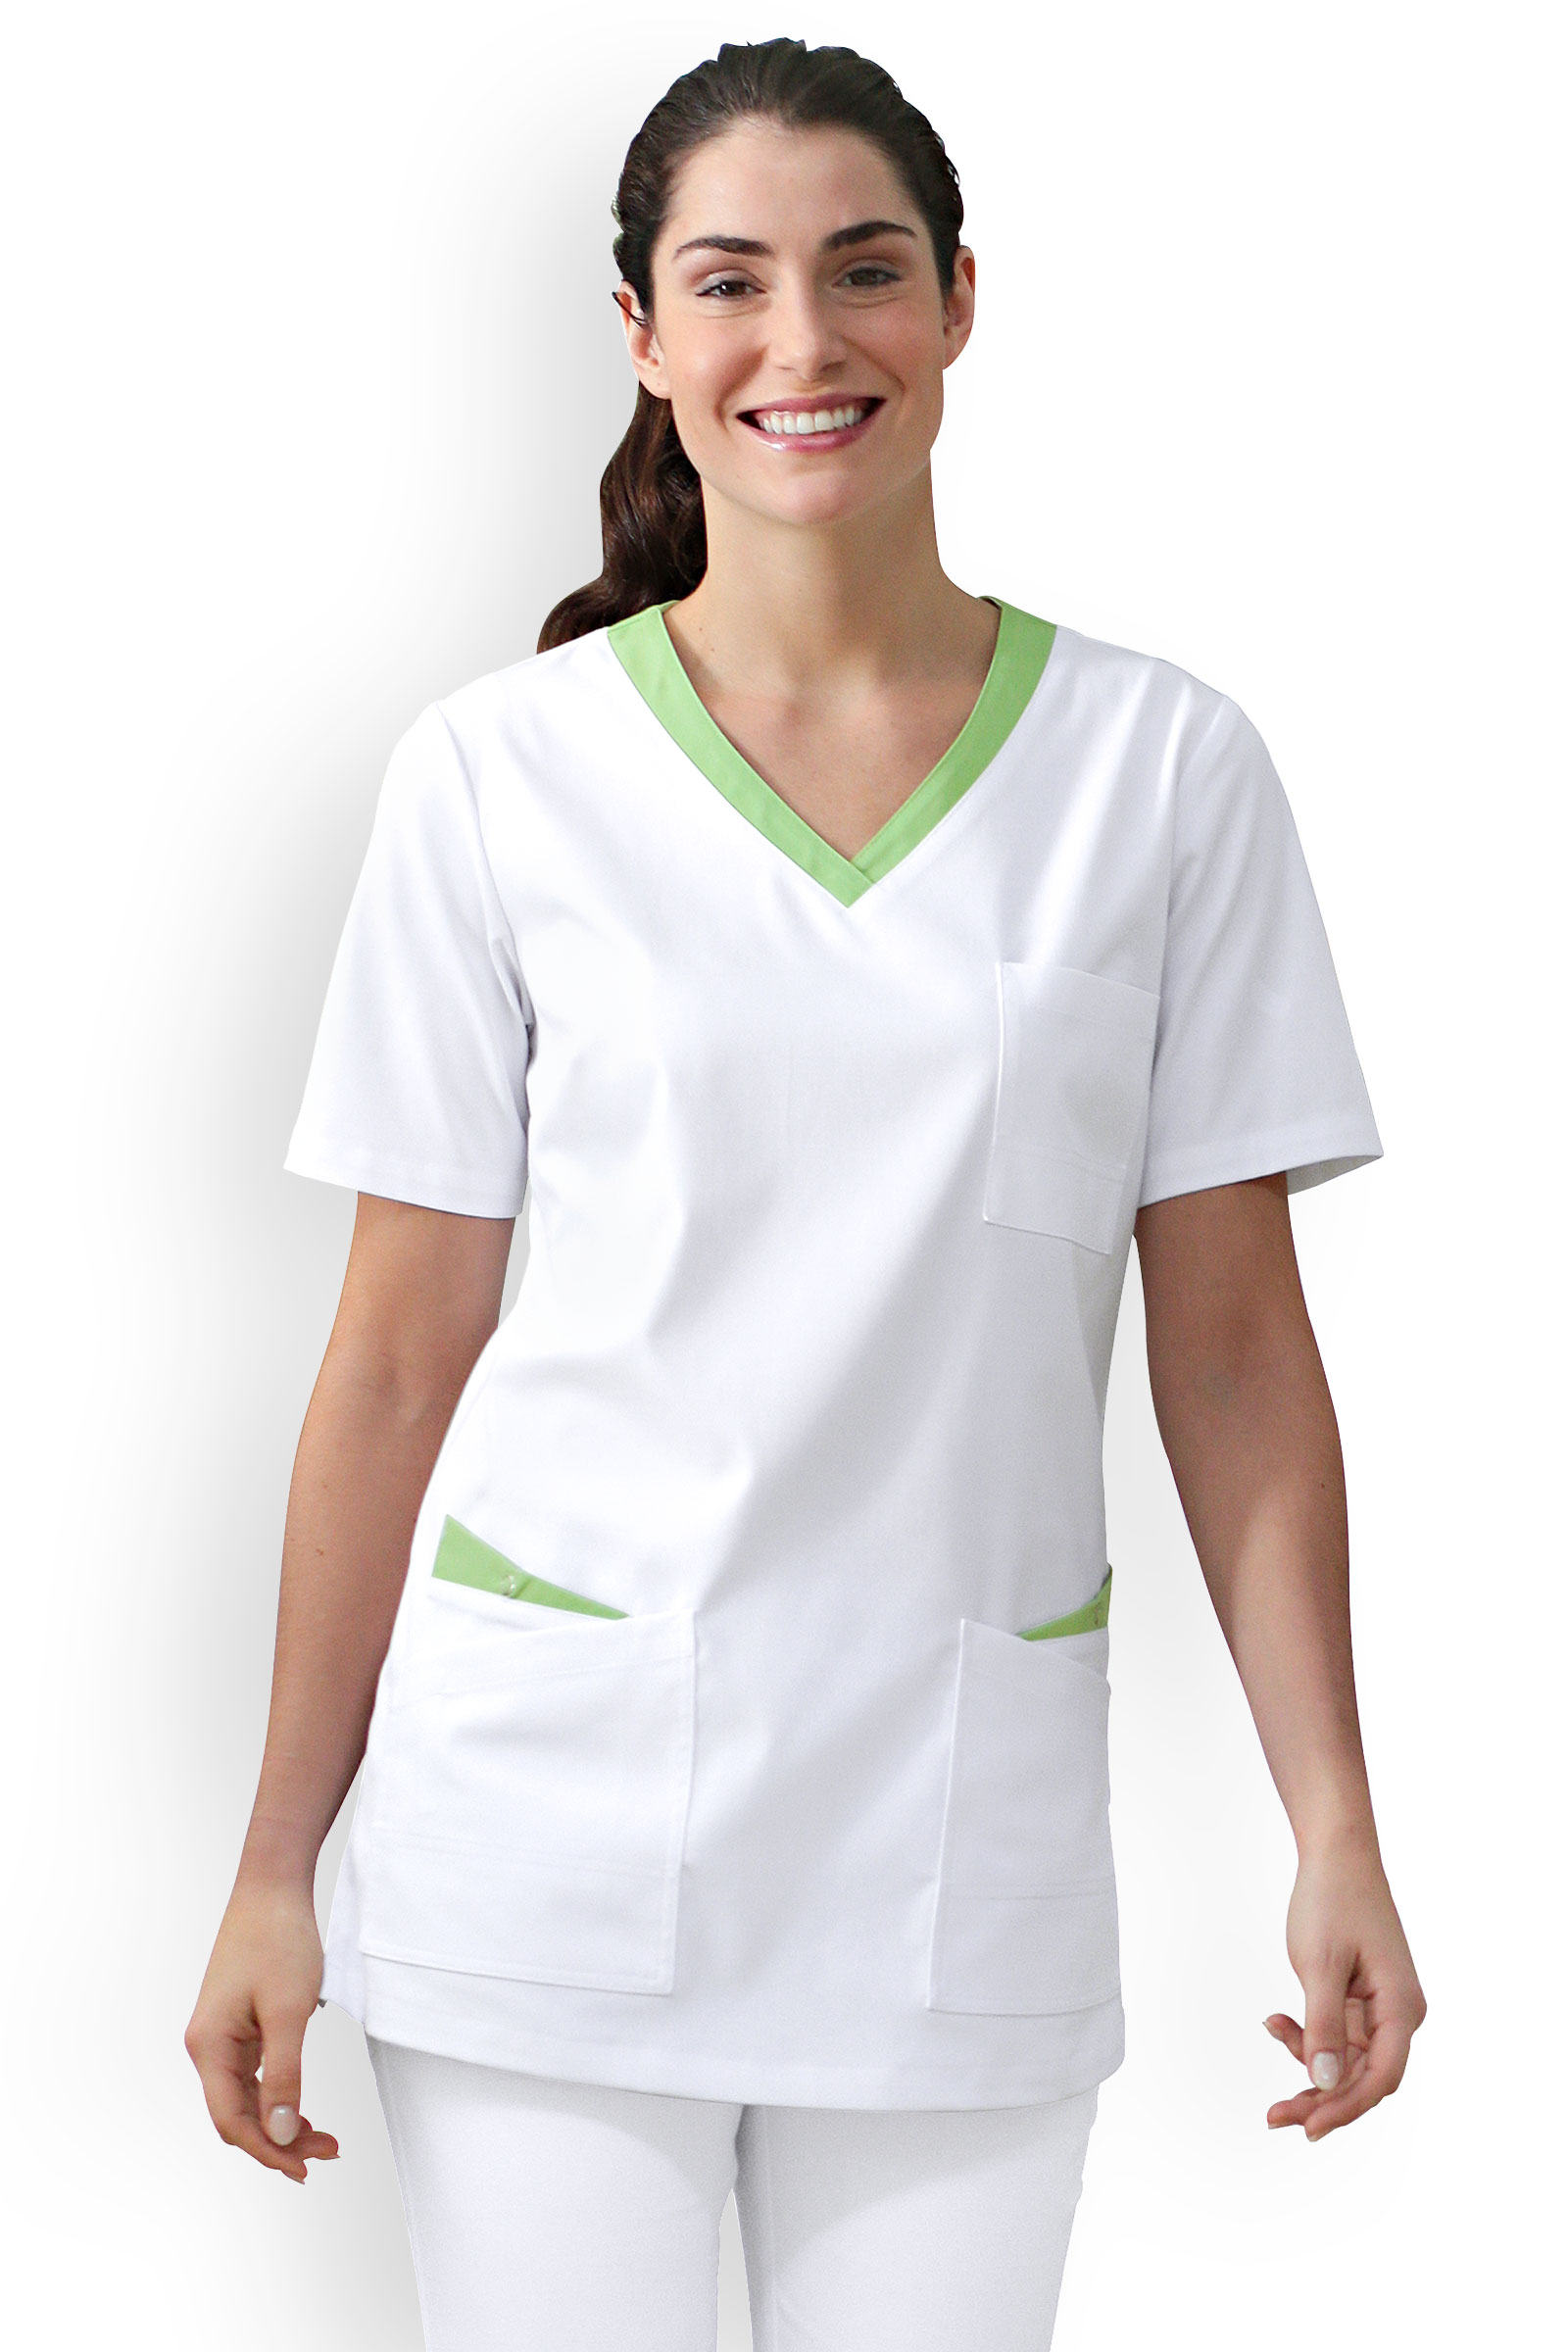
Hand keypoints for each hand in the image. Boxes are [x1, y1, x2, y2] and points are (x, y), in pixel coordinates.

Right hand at [185, 1877, 340, 2182]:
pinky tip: (300, 2107)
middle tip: (326, 2150)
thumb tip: (279, 2133)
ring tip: (323, 2137)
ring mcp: (222, 2036)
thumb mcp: (288, 2012)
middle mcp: (208, 2046)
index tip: (304, 2168)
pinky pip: (253, 2075)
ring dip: (281, 2121)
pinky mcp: (238, 2024)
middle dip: (278, 2140)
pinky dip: (278, 2095)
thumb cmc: (278, 1940)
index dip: (266, 2150)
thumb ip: (284, 2075)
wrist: (273, 1886)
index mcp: (209, 2046)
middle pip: (238, 2115)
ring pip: (247, 2098)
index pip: (231, 2120)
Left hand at [1263, 1827, 1424, 2139]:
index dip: (1346, 2107)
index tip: (1308, 2127)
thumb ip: (1323, 2026)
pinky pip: (1336, 2037)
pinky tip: (1274, 2021)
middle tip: (1274, 2115)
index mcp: (1401, 2008)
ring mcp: (1380, 2009)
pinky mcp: (1360, 2000)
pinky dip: (1306, 2037)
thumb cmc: (1332, 1902)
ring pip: (1347, 2062)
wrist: (1336, 1856)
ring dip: (1308, 2069)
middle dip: (1320, 2098)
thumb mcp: (1320, 1964)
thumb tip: (1325, 2084)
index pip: (1380, 2077)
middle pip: (1363, 2077)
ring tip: (1269, 2052)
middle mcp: (1398, 2015)